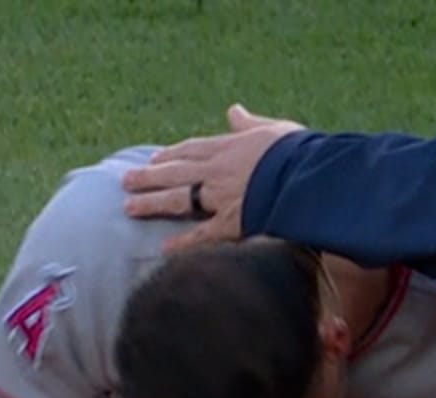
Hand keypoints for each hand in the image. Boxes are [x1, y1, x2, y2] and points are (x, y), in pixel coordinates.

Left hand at [120, 105, 305, 253]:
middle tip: (125, 181)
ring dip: (152, 203)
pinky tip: (164, 249)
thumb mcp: (274, 128)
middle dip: (148, 177)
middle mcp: (217, 171)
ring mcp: (221, 198)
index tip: (154, 159)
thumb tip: (233, 110)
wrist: (310, 177)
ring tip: (129, 207)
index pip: (191, 150)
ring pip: (179, 199)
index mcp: (228, 147)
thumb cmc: (298, 151)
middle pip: (175, 173)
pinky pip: (202, 235)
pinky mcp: (232, 224)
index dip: (170, 155)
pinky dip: (183, 244)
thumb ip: (249, 123)